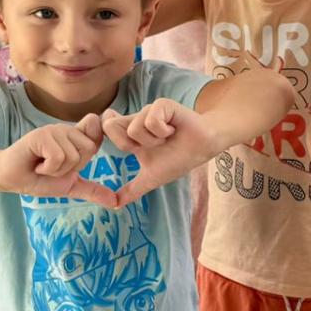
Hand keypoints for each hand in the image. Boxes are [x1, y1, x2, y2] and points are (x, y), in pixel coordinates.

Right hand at [0, 116, 106, 197]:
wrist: (12, 179)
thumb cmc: (40, 180)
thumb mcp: (71, 185)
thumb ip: (93, 190)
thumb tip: (116, 202)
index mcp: (76, 137)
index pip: (97, 133)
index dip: (89, 148)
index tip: (72, 160)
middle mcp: (67, 130)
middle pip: (89, 149)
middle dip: (72, 167)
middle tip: (54, 167)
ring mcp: (54, 130)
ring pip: (73, 155)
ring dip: (57, 170)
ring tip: (43, 166)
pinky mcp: (41, 135)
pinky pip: (58, 157)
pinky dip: (47, 169)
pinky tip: (36, 165)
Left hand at [93, 98, 216, 207]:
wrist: (204, 146)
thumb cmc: (179, 159)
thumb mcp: (151, 177)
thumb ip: (132, 190)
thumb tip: (114, 205)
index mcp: (130, 134)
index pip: (107, 128)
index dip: (108, 133)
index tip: (126, 143)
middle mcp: (136, 119)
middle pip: (111, 126)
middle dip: (132, 144)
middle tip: (152, 146)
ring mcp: (148, 111)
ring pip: (134, 128)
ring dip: (154, 141)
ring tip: (167, 138)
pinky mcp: (161, 104)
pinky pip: (150, 121)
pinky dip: (163, 132)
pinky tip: (173, 130)